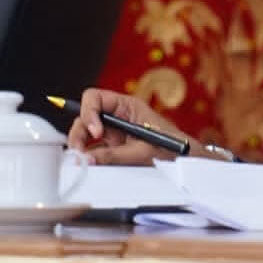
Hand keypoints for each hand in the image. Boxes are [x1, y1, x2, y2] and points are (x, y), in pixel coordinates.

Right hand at [67, 88, 189, 165]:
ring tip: (80, 160)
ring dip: (80, 145)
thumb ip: (114, 155)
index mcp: (126, 106)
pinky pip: (94, 149)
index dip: (89, 112)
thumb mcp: (142, 151)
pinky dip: (88, 156)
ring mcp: (114, 132)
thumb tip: (88, 159)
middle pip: (87, 116)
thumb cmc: (170, 148)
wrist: (184, 161)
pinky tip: (86, 164)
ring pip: (87, 133)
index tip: (95, 132)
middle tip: (78, 151)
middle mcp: (117, 116)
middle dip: (79, 131)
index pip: (95, 98)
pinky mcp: (114, 147)